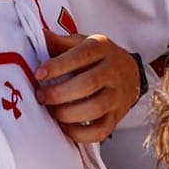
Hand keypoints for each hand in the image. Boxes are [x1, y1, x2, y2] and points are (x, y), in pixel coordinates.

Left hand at [35, 30, 140, 144]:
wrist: (130, 73)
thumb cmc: (98, 58)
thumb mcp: (82, 43)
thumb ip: (60, 42)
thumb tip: (40, 35)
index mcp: (102, 48)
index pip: (83, 55)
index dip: (59, 65)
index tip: (39, 74)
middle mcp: (113, 70)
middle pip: (89, 84)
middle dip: (59, 93)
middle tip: (41, 96)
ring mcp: (117, 95)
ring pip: (95, 108)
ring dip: (67, 113)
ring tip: (52, 111)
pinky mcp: (116, 117)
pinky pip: (100, 131)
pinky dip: (79, 133)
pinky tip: (65, 125)